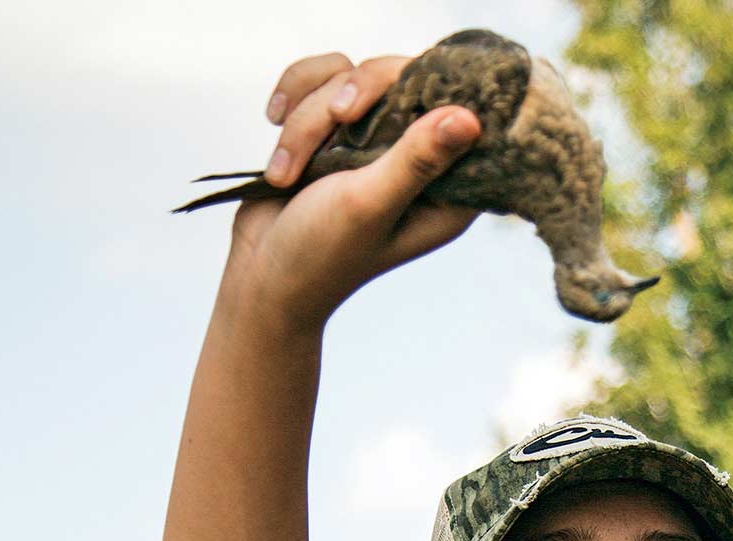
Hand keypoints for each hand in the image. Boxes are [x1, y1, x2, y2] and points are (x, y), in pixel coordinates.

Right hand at [219, 52, 482, 331]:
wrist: (261, 273)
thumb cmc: (320, 254)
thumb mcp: (370, 205)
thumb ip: (416, 159)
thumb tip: (471, 120)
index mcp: (444, 192)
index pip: (460, 114)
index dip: (432, 89)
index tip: (391, 102)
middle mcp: (417, 162)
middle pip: (399, 77)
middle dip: (350, 97)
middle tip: (335, 120)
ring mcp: (375, 144)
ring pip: (350, 76)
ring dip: (309, 116)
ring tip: (286, 172)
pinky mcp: (338, 131)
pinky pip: (321, 80)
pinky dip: (293, 104)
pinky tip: (275, 133)